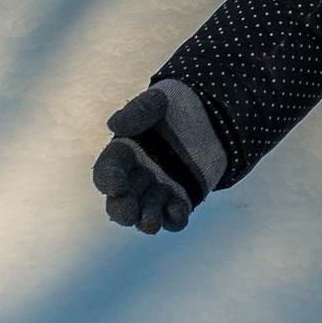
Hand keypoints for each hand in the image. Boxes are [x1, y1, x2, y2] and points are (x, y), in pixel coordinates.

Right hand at [94, 84, 219, 233]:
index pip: (107, 171)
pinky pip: (175, 217)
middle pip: (120, 202)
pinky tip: (178, 212)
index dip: (108, 180)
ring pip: (145, 215)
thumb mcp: (160, 101)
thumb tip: (114, 124)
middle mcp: (138, 177)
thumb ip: (139, 110)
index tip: (118, 184)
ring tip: (151, 221)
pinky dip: (175, 219)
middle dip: (122, 210)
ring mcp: (159, 190)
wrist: (213, 115)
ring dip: (146, 221)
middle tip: (130, 210)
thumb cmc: (178, 105)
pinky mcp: (182, 199)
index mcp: (125, 154)